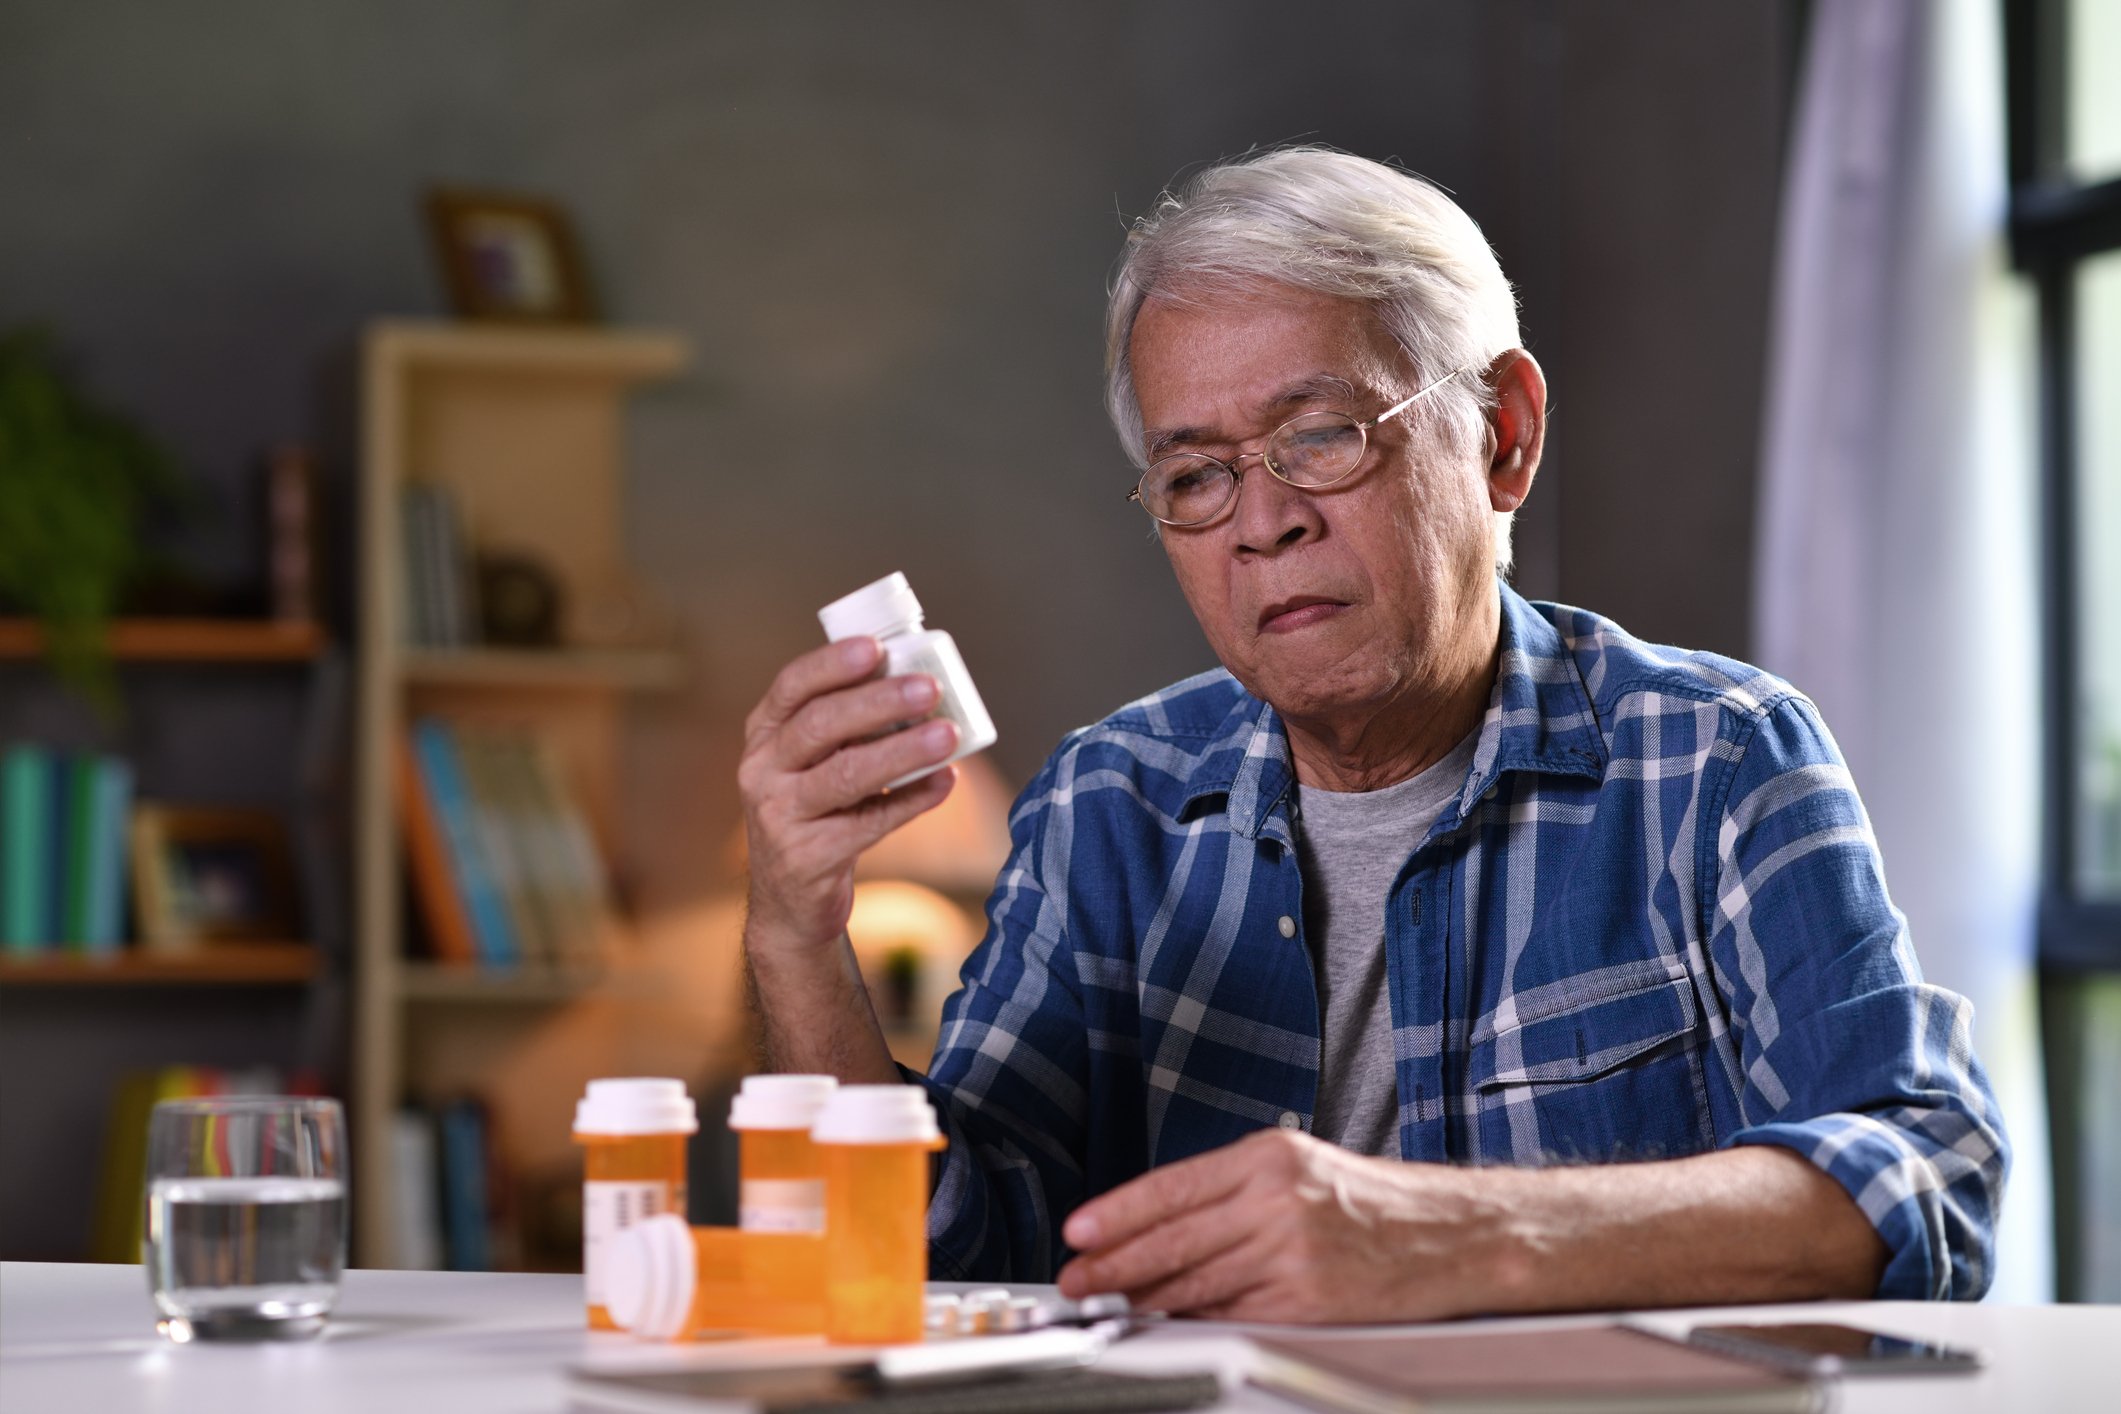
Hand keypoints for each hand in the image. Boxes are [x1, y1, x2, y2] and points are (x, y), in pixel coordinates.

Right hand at [738, 636, 960, 950]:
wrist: (791, 901)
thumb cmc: (817, 813)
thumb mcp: (815, 764)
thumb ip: (852, 729)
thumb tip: (923, 690)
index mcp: (764, 734)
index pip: (792, 686)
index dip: (833, 664)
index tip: (876, 647)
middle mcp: (761, 771)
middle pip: (820, 725)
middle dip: (878, 702)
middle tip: (929, 689)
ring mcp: (779, 816)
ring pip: (846, 775)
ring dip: (903, 751)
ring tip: (948, 735)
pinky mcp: (807, 858)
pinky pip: (869, 823)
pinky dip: (912, 801)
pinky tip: (945, 782)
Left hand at [1054, 1130, 1514, 1323]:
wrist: (1453, 1235)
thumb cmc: (1376, 1203)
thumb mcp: (1301, 1167)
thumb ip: (1233, 1189)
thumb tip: (1162, 1222)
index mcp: (1269, 1157)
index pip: (1171, 1186)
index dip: (1117, 1212)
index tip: (1079, 1230)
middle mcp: (1277, 1201)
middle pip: (1172, 1238)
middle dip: (1114, 1262)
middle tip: (1076, 1276)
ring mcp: (1291, 1255)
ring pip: (1196, 1281)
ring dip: (1145, 1296)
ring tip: (1110, 1303)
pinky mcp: (1307, 1303)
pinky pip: (1234, 1315)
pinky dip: (1196, 1320)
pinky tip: (1169, 1322)